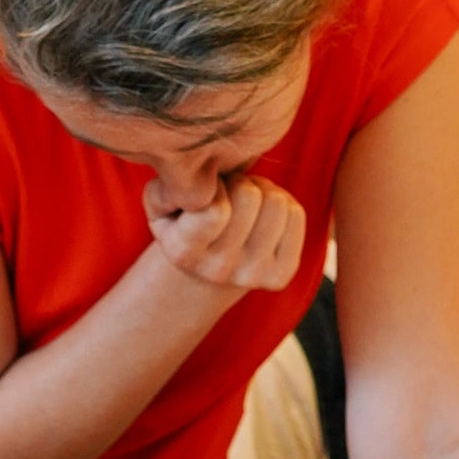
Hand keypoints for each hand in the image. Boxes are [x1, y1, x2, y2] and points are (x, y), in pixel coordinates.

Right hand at [144, 174, 305, 294]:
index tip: (210, 191)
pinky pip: (296, 214)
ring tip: (248, 203)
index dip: (216, 186)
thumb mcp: (162, 203)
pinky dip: (283, 203)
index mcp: (184, 252)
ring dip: (263, 191)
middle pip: (250, 196)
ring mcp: (252, 276)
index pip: (215, 209)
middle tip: (232, 193)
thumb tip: (201, 182)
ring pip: (277, 202)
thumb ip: (168, 187)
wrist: (204, 270)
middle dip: (241, 183)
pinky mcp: (281, 275)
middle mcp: (218, 270)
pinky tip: (264, 216)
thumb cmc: (184, 223)